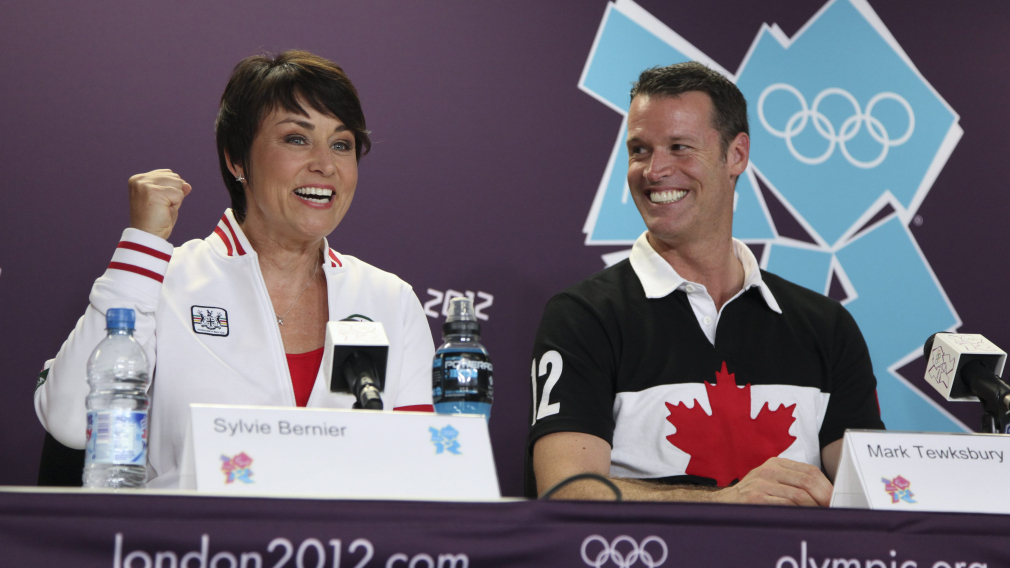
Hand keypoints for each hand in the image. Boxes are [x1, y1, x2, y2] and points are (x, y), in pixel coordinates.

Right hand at [128, 169, 191, 239]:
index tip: (157, 202)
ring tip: (163, 208)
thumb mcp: (167, 200)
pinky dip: (177, 204)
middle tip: (161, 207)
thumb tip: (187, 185)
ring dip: (176, 199)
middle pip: (174, 176)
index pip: (167, 173)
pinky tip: (165, 211)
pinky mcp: (154, 192)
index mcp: (139, 179)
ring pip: (178, 183)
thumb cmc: (156, 220)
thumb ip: (175, 189)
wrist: (149, 236)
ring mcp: (146, 185)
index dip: (170, 190)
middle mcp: (140, 179)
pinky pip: (179, 194)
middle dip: (174, 193)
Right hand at [713, 457, 832, 506]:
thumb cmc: (754, 494)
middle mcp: (769, 470)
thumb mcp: (772, 480)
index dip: (826, 485)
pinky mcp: (756, 498)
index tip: (835, 498)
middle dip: (824, 497)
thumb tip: (825, 495)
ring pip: (799, 495)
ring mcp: (762, 484)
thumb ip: (793, 482)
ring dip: (814, 508)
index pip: (809, 470)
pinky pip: (786, 506)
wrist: (725, 502)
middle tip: (833, 509)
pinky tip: (803, 518)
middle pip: (807, 481)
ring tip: (820, 516)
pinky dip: (799, 513)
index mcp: (776, 463)